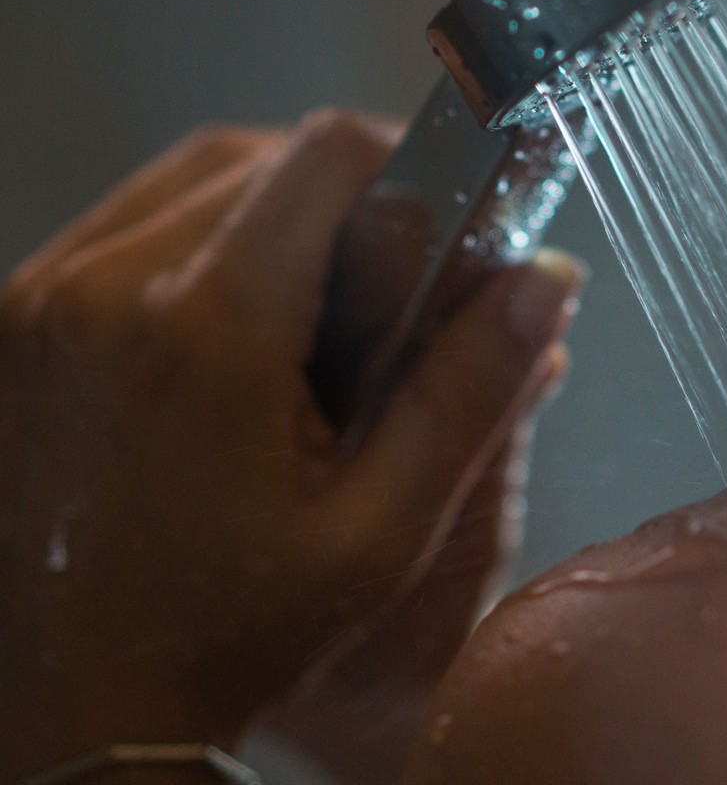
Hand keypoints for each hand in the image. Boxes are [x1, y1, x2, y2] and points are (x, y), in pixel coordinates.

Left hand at [0, 113, 585, 778]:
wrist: (84, 700)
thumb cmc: (234, 630)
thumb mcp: (383, 527)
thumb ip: (470, 392)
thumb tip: (548, 278)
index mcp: (207, 329)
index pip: (332, 153)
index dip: (411, 165)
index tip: (445, 224)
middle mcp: (108, 287)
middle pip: (267, 155)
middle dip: (349, 201)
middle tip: (390, 290)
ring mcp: (45, 294)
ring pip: (196, 174)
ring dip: (274, 209)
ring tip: (316, 305)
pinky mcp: (15, 310)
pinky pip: (130, 216)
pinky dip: (200, 234)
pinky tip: (238, 315)